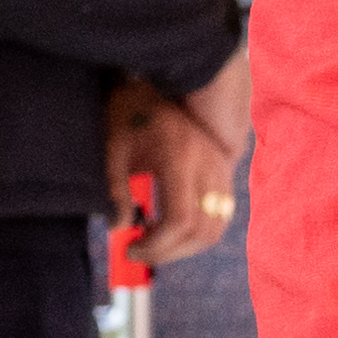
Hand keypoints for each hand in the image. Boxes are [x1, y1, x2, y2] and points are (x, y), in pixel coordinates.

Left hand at [107, 80, 241, 263]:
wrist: (153, 85)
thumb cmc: (128, 115)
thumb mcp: (113, 150)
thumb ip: (116, 192)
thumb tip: (120, 229)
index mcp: (180, 157)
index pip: (180, 220)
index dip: (157, 246)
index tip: (130, 249)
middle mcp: (208, 164)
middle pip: (203, 231)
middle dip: (170, 252)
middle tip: (139, 252)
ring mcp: (221, 167)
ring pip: (216, 228)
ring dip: (187, 247)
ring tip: (156, 243)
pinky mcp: (224, 171)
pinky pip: (221, 215)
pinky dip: (199, 231)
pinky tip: (171, 229)